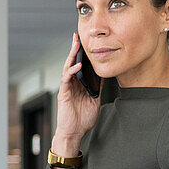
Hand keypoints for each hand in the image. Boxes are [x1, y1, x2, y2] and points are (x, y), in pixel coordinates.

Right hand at [55, 32, 100, 151]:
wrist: (74, 132)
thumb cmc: (83, 118)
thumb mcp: (95, 100)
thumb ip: (98, 88)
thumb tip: (105, 76)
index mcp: (79, 84)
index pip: (80, 65)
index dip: (82, 53)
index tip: (86, 42)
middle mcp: (72, 83)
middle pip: (72, 62)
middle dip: (75, 48)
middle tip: (77, 35)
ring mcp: (67, 87)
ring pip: (68, 67)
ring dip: (72, 55)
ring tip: (76, 44)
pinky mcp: (63, 93)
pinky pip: (66, 79)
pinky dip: (71, 71)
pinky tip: (77, 65)